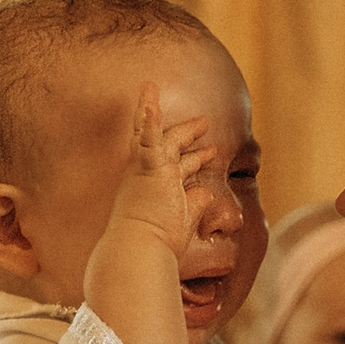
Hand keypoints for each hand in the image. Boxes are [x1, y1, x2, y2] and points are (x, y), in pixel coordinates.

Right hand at [104, 85, 213, 265]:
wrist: (138, 250)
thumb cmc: (157, 243)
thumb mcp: (185, 218)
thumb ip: (195, 202)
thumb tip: (205, 193)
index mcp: (156, 190)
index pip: (174, 168)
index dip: (190, 158)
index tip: (203, 153)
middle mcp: (148, 177)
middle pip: (167, 146)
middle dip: (186, 132)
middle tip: (204, 123)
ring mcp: (148, 170)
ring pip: (157, 135)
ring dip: (160, 113)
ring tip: (160, 93)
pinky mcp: (148, 167)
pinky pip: (147, 138)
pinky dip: (148, 120)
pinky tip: (150, 103)